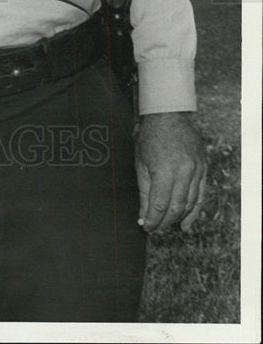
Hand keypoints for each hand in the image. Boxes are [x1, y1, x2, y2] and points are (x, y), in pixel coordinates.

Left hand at [135, 111, 206, 232]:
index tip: (146, 227)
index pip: (159, 205)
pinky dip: (194, 210)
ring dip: (179, 218)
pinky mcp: (203, 169)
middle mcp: (184, 172)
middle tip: (155, 228)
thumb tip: (143, 217)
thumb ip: (144, 192)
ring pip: (190, 203)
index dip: (152, 220)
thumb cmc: (150, 138)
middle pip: (176, 207)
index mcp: (165, 171)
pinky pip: (200, 195)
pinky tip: (186, 223)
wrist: (168, 116)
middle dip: (164, 221)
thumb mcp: (141, 164)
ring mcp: (196, 170)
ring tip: (168, 226)